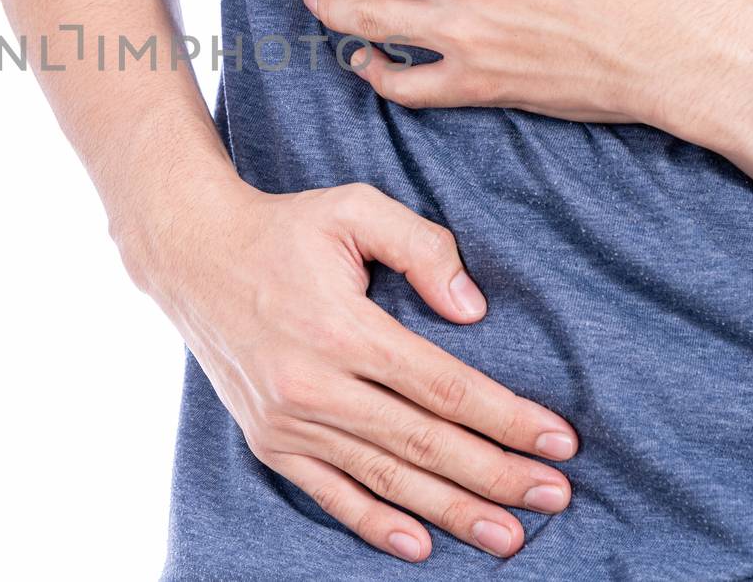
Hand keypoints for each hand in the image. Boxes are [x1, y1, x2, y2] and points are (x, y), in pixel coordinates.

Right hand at [113, 175, 578, 561]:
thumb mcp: (353, 208)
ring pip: (385, 477)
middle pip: (424, 442)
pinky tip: (419, 544)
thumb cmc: (283, 228)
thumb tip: (472, 309)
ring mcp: (289, 420)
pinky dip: (375, 523)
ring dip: (452, 510)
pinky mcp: (269, 441)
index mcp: (342, 328)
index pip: (444, 387)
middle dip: (498, 474)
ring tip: (509, 536)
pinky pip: (329, 493)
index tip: (561, 440)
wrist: (191, 255)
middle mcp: (315, 384)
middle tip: (555, 496)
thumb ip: (421, 246)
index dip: (508, 417)